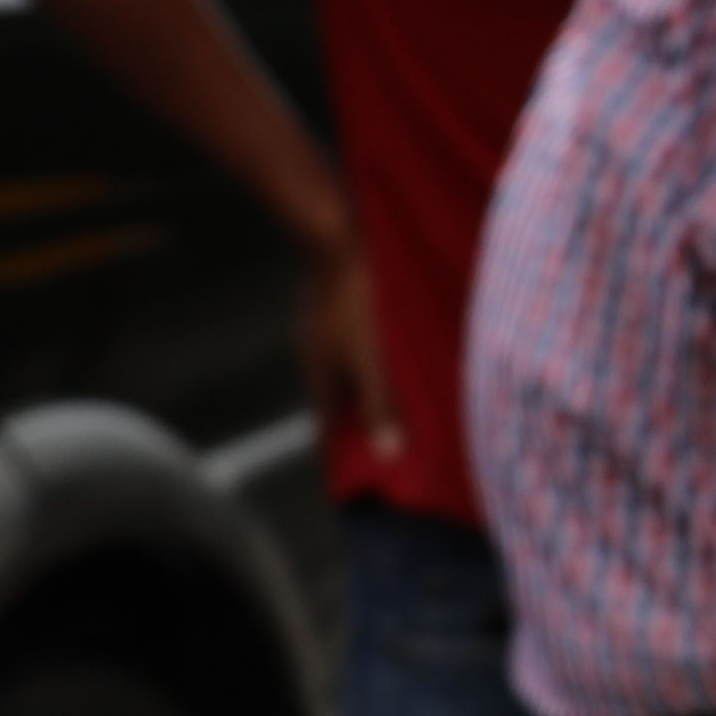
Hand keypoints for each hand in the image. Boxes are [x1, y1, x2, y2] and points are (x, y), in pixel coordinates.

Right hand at [294, 230, 407, 469]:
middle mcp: (316, 356)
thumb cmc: (356, 300)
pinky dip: (373, 362)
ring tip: (399, 409)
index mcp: (320, 375)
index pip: (326, 428)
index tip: (356, 480)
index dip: (340, 455)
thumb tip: (388, 454)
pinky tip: (395, 359)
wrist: (337, 236)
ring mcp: (323, 330)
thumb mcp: (371, 358)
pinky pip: (356, 346)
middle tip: (388, 449)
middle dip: (359, 425)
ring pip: (347, 372)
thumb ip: (380, 405)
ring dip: (369, 392)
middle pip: (337, 402)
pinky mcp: (339, 308)